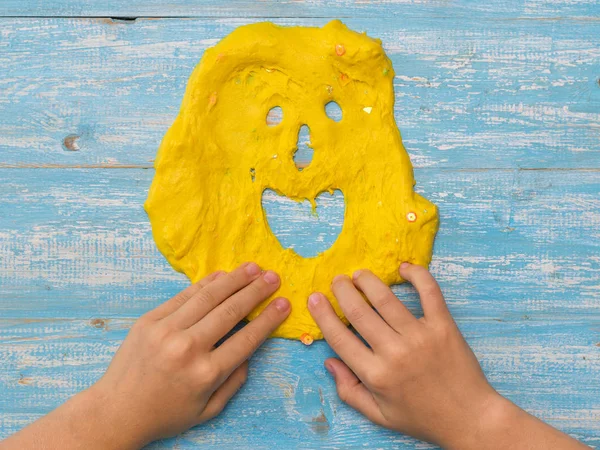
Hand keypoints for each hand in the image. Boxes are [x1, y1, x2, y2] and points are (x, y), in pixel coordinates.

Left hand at [1, 263, 289, 449]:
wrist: (115, 410)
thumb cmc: (165, 414)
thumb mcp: (208, 410)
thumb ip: (234, 381)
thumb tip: (250, 351)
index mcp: (205, 373)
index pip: (247, 339)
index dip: (269, 319)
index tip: (284, 303)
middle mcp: (187, 348)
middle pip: (230, 311)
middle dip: (256, 291)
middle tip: (274, 277)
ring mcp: (166, 330)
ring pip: (208, 296)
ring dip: (234, 279)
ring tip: (253, 268)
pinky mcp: (150, 320)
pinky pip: (184, 296)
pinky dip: (205, 283)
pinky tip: (222, 275)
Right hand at [308, 263, 587, 448]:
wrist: (470, 418)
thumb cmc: (422, 416)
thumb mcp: (379, 415)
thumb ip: (349, 391)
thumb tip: (328, 361)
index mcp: (376, 375)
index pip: (340, 338)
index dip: (323, 315)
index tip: (314, 298)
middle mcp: (395, 352)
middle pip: (359, 312)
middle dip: (342, 291)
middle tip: (337, 280)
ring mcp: (420, 336)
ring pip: (386, 298)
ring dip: (368, 281)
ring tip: (359, 274)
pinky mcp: (443, 326)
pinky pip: (429, 292)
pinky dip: (416, 275)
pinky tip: (404, 268)